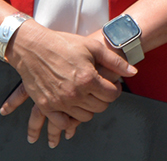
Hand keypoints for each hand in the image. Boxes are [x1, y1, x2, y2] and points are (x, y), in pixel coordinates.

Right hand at [0, 22, 134, 145]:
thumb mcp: (93, 47)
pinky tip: (73, 107)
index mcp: (87, 79)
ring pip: (84, 117)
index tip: (111, 84)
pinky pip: (63, 123)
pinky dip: (70, 119)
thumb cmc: (64, 44)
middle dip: (104, 98)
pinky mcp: (45, 106)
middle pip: (100, 107)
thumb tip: (133, 72)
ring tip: (87, 96)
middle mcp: (74, 93)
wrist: (33, 47)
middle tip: (100, 89)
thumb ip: (115, 62)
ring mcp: (59, 102)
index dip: (115, 89)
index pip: (112, 95)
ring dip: (89, 108)